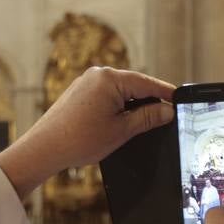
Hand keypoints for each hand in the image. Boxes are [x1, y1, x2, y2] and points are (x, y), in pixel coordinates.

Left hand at [0, 67, 174, 198]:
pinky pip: (107, 95)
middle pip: (134, 85)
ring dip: (134, 106)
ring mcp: (86, 82)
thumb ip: (148, 117)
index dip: (166, 93)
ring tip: (147, 123)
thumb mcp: (122, 130)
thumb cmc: (80, 140)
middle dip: (150, 101)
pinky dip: (119, 107)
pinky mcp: (79, 93)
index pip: (147, 83)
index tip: (180, 101)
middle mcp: (97, 75)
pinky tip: (123, 123)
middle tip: (168, 116)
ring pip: (121, 91)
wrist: (44, 149)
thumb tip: (167, 110)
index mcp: (109, 79)